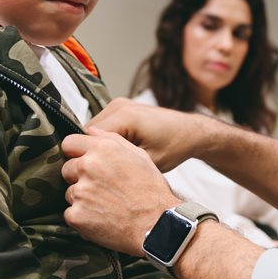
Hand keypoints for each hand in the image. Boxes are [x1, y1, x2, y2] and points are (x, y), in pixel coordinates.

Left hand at [61, 128, 179, 253]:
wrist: (157, 225)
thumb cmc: (152, 192)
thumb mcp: (140, 157)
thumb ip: (113, 140)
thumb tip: (92, 132)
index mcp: (103, 149)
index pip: (69, 143)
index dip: (75, 154)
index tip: (81, 162)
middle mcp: (88, 167)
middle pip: (67, 169)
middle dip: (79, 178)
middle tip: (101, 189)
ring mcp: (80, 192)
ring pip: (70, 193)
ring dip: (82, 200)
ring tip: (106, 206)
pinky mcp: (76, 215)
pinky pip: (71, 214)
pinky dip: (83, 219)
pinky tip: (102, 219)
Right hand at [86, 98, 217, 171]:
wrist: (190, 132)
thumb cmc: (175, 145)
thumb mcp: (147, 161)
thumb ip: (119, 162)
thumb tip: (95, 170)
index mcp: (124, 116)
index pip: (87, 138)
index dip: (88, 158)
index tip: (92, 174)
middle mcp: (118, 106)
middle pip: (87, 133)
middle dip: (92, 152)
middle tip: (103, 170)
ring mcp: (119, 104)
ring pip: (93, 130)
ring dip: (99, 146)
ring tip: (114, 161)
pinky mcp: (121, 108)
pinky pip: (103, 127)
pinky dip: (106, 140)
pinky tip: (119, 152)